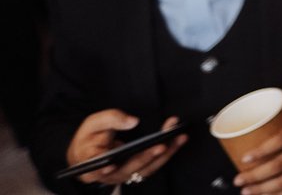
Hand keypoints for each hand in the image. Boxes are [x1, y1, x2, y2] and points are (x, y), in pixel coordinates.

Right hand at [66, 111, 186, 186]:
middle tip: (162, 145)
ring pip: (146, 168)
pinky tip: (178, 140)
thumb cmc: (89, 138)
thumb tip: (132, 121)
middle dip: (147, 156)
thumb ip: (110, 119)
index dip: (105, 169)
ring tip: (179, 138)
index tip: (112, 164)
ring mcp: (125, 175)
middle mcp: (110, 174)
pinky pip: (154, 164)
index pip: (99, 169)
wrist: (90, 152)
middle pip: (129, 168)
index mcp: (91, 166)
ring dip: (165, 154)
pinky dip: (168, 152)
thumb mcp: (93, 124)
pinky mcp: (137, 171)